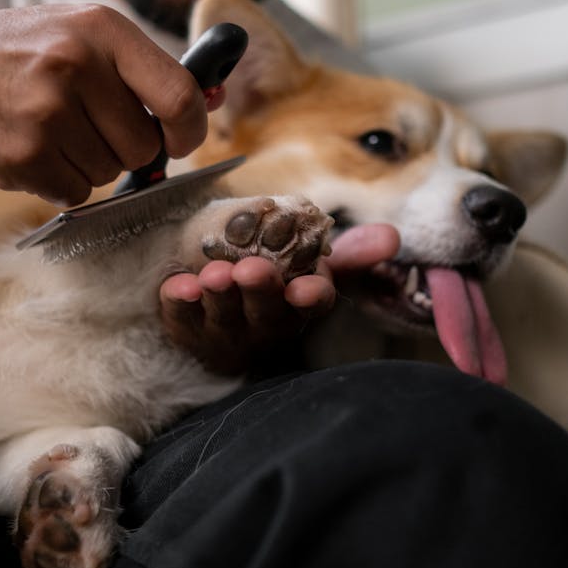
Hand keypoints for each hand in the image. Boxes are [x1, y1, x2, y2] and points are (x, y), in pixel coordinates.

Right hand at [0, 4, 212, 204]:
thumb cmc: (8, 52)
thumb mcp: (75, 35)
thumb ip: (141, 70)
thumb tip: (212, 103)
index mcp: (100, 29)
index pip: (179, 95)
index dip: (190, 129)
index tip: (181, 139)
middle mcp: (76, 66)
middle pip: (144, 145)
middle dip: (125, 148)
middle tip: (85, 124)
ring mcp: (46, 113)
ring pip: (110, 173)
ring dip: (88, 163)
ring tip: (47, 128)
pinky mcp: (21, 156)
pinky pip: (75, 193)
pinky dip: (59, 182)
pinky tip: (29, 147)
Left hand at [159, 222, 399, 374]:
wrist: (223, 306)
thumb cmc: (278, 281)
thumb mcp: (315, 265)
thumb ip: (351, 252)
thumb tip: (390, 236)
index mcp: (300, 305)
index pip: (312, 305)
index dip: (310, 297)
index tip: (307, 288)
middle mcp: (265, 324)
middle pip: (265, 312)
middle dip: (259, 291)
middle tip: (250, 270)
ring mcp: (225, 331)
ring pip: (224, 316)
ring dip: (219, 295)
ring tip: (213, 274)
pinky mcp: (189, 329)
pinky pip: (182, 320)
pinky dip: (179, 304)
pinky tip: (177, 286)